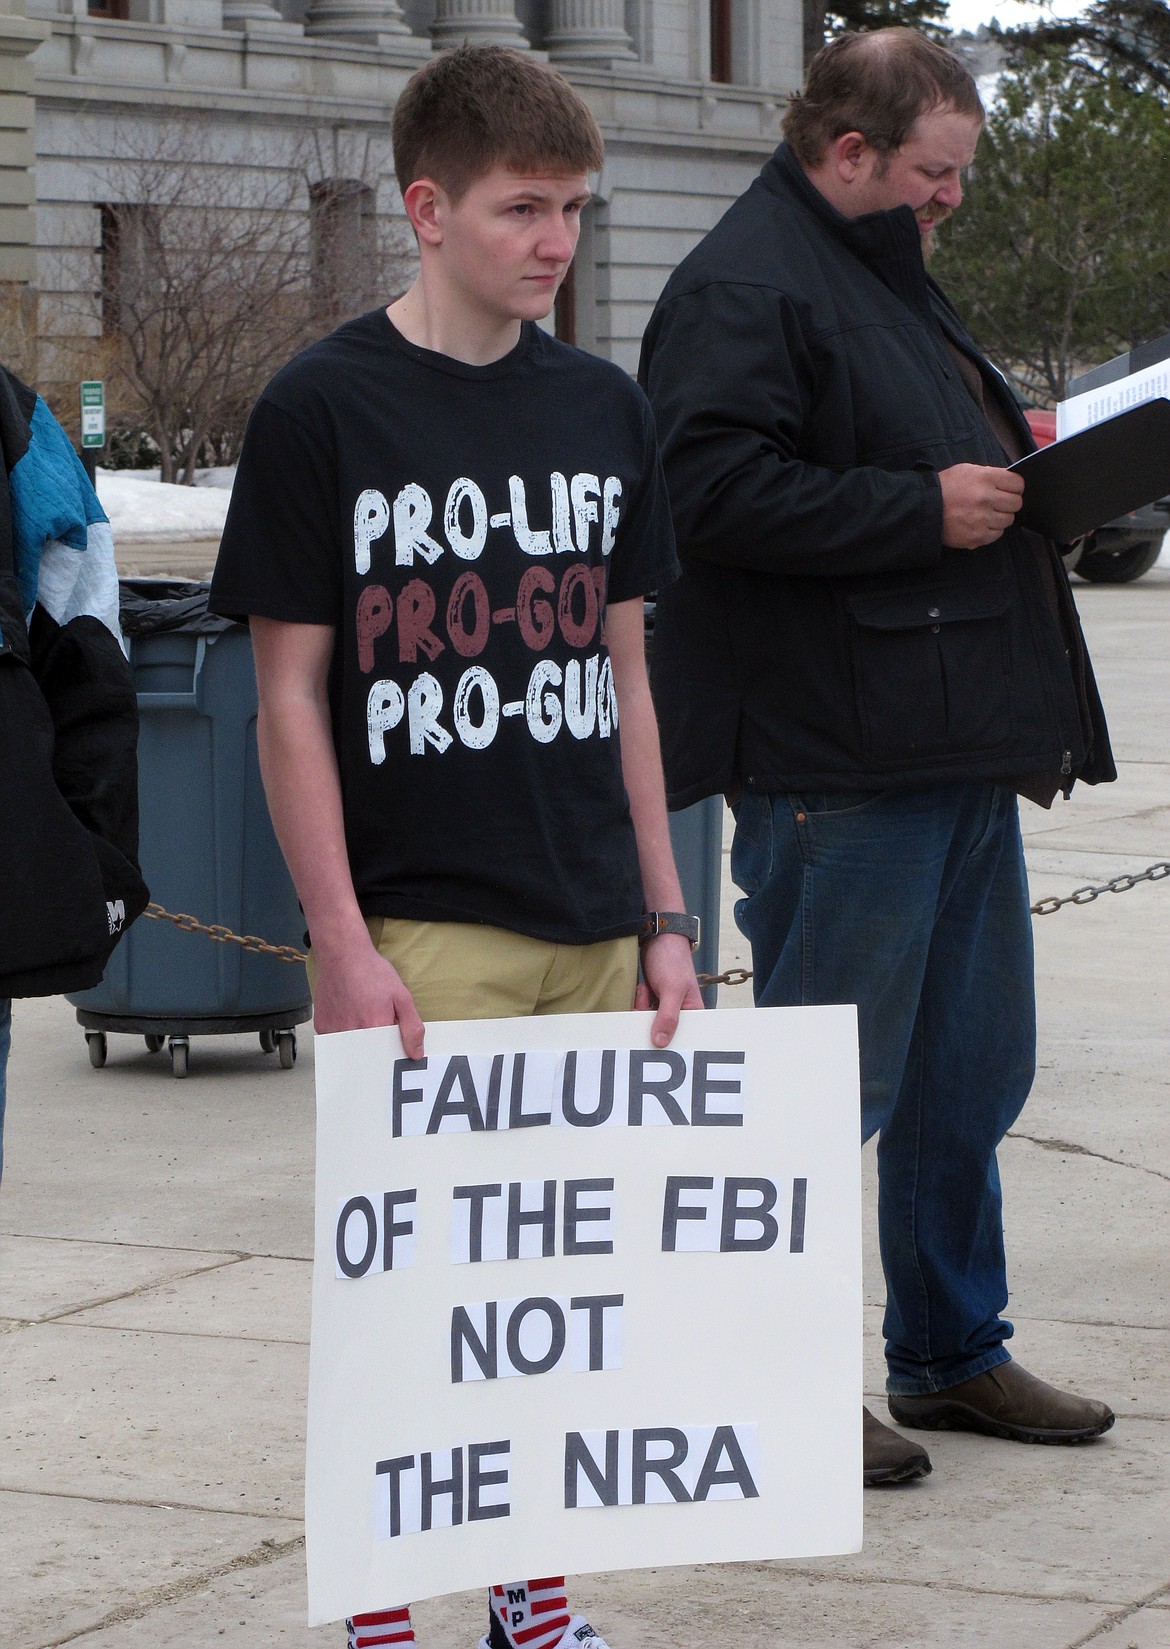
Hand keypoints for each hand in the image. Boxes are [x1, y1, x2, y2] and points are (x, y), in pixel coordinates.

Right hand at [310, 939, 424, 1057]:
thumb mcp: (401, 996)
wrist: (342, 955)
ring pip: (351, 1051)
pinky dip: (344, 1034)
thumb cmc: (372, 972)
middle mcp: (352, 1034)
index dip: (392, 1052)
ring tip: (361, 1015)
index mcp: (375, 1028)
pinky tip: (348, 1015)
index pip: (387, 1057)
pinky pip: (336, 1042)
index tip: (394, 1045)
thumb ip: (411, 1027)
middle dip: (376, 1047)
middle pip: (368, 1056)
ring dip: (360, 1041)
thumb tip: (415, 1054)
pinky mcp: (322, 1028)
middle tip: (375, 1021)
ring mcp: (334, 1032)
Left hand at [634, 932, 704, 1046]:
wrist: (657, 937)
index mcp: (693, 1012)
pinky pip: (641, 1012)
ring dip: (641, 1008)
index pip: (682, 1037)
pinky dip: (638, 1002)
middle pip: (662, 1032)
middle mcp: (680, 1012)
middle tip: (648, 1001)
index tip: (654, 1037)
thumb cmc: (672, 959)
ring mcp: (665, 1007)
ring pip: (648, 1023)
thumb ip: (667, 1017)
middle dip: (649, 1020)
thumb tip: (661, 1042)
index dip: (668, 1040)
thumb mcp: (672, 989)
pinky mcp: (652, 1001)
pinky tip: (642, 988)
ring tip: (646, 988)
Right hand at [939, 463, 1024, 547]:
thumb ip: (990, 474)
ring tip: (985, 514)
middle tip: (997, 503)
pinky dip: (991, 530)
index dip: (1014, 487)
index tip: (1008, 490)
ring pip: (1008, 520)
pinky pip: (997, 534)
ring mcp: (982, 519)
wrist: (924, 509)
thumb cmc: (945, 488)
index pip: (1018, 483)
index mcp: (985, 478)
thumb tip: (1009, 481)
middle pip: (1016, 503)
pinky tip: (980, 524)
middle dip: (1009, 503)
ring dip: (1000, 517)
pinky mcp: (977, 536)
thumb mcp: (967, 470)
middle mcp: (986, 498)